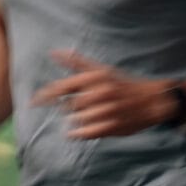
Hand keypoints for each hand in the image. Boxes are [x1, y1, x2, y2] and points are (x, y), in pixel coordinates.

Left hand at [33, 50, 179, 139]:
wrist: (152, 101)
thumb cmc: (123, 84)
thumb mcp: (102, 70)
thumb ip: (77, 63)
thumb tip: (54, 52)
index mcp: (96, 78)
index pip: (62, 88)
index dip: (44, 96)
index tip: (32, 103)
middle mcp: (100, 93)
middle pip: (68, 106)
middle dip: (67, 109)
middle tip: (76, 108)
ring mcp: (107, 111)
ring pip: (77, 120)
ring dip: (75, 121)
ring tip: (85, 117)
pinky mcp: (112, 127)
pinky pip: (86, 133)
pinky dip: (78, 133)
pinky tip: (76, 132)